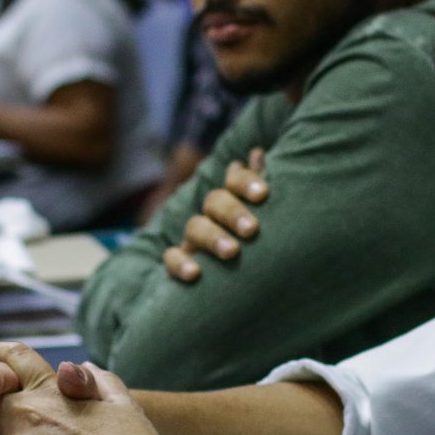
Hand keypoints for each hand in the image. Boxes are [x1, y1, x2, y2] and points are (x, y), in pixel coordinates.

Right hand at [162, 148, 268, 282]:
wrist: (238, 282)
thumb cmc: (256, 246)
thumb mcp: (262, 216)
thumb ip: (258, 186)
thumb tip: (257, 152)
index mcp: (234, 200)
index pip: (235, 180)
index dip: (245, 182)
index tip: (262, 194)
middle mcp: (211, 215)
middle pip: (215, 201)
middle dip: (233, 213)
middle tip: (251, 229)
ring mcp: (193, 238)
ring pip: (195, 227)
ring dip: (213, 238)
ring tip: (231, 252)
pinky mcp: (179, 262)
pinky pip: (171, 258)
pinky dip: (180, 264)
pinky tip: (194, 273)